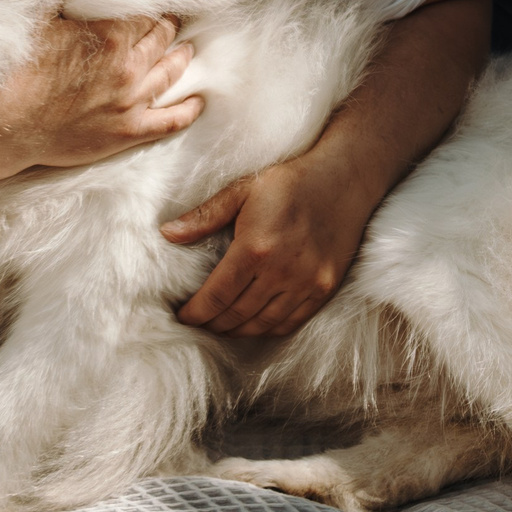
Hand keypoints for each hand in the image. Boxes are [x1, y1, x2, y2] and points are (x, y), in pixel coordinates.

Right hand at [0, 13, 202, 173]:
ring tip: (187, 49)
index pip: (145, 12)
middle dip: (169, 25)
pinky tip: (198, 102)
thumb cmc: (17, 71)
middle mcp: (129, 67)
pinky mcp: (128, 131)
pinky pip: (170, 121)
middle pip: (161, 38)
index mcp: (110, 36)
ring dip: (181, 57)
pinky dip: (188, 111)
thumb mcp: (38, 19)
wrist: (4, 124)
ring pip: (170, 72)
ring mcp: (131, 102)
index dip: (152, 3)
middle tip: (175, 18)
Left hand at [159, 149, 378, 336]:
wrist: (344, 180)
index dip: (195, 313)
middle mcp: (281, 272)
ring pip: (262, 324)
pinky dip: (267, 329)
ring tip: (222, 326)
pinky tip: (254, 323)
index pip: (215, 296)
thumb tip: (167, 234)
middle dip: (211, 325)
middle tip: (198, 323)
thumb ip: (205, 215)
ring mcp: (306, 283)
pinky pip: (290, 323)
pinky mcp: (324, 288)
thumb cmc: (290, 182)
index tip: (182, 316)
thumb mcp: (243, 189)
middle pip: (236, 315)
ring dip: (237, 331)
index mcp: (255, 248)